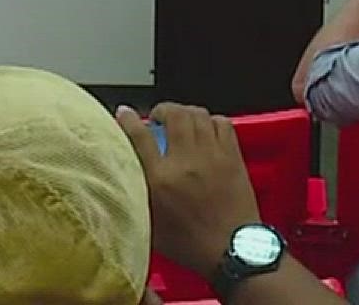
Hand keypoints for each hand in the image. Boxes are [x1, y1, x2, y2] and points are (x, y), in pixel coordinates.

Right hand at [116, 103, 261, 276]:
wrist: (232, 250)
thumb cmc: (191, 244)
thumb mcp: (151, 224)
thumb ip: (138, 195)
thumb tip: (128, 175)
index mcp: (161, 180)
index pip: (140, 137)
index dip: (129, 120)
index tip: (124, 113)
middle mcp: (187, 161)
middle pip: (175, 115)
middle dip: (163, 109)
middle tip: (158, 116)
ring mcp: (213, 155)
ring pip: (199, 114)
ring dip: (186, 112)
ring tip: (181, 119)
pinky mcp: (233, 157)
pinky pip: (223, 123)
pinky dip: (212, 120)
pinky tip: (207, 129)